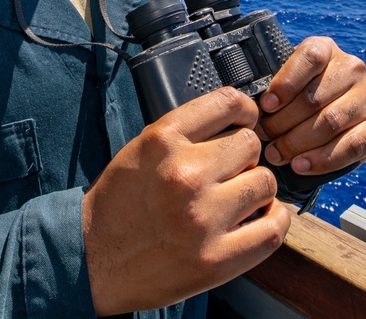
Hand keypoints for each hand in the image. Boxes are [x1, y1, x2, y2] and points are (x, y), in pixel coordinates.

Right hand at [82, 87, 290, 314]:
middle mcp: (184, 175)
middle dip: (244, 157)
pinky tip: (260, 219)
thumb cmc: (118, 205)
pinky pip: (272, 229)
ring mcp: (202, 219)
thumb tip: (238, 121)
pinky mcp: (216, 259)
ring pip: (265, 183)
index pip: (227, 103)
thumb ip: (187, 133)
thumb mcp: (142, 150)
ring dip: (256, 190)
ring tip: (237, 200)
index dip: (245, 110)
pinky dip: (274, 221)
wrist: (91, 262)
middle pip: (251, 144)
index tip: (246, 120)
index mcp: (163, 141)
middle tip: (228, 173)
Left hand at [258, 36, 365, 176]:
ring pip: (330, 122)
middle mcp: (352, 68)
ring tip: (277, 155)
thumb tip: (251, 105)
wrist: (334, 120)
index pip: (309, 58)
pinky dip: (323, 159)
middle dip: (283, 123)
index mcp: (327, 49)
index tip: (266, 106)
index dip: (285, 83)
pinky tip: (301, 166)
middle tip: (264, 138)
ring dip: (298, 143)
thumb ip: (274, 86)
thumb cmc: (300, 98)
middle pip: (314, 97)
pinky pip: (352, 146)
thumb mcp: (288, 82)